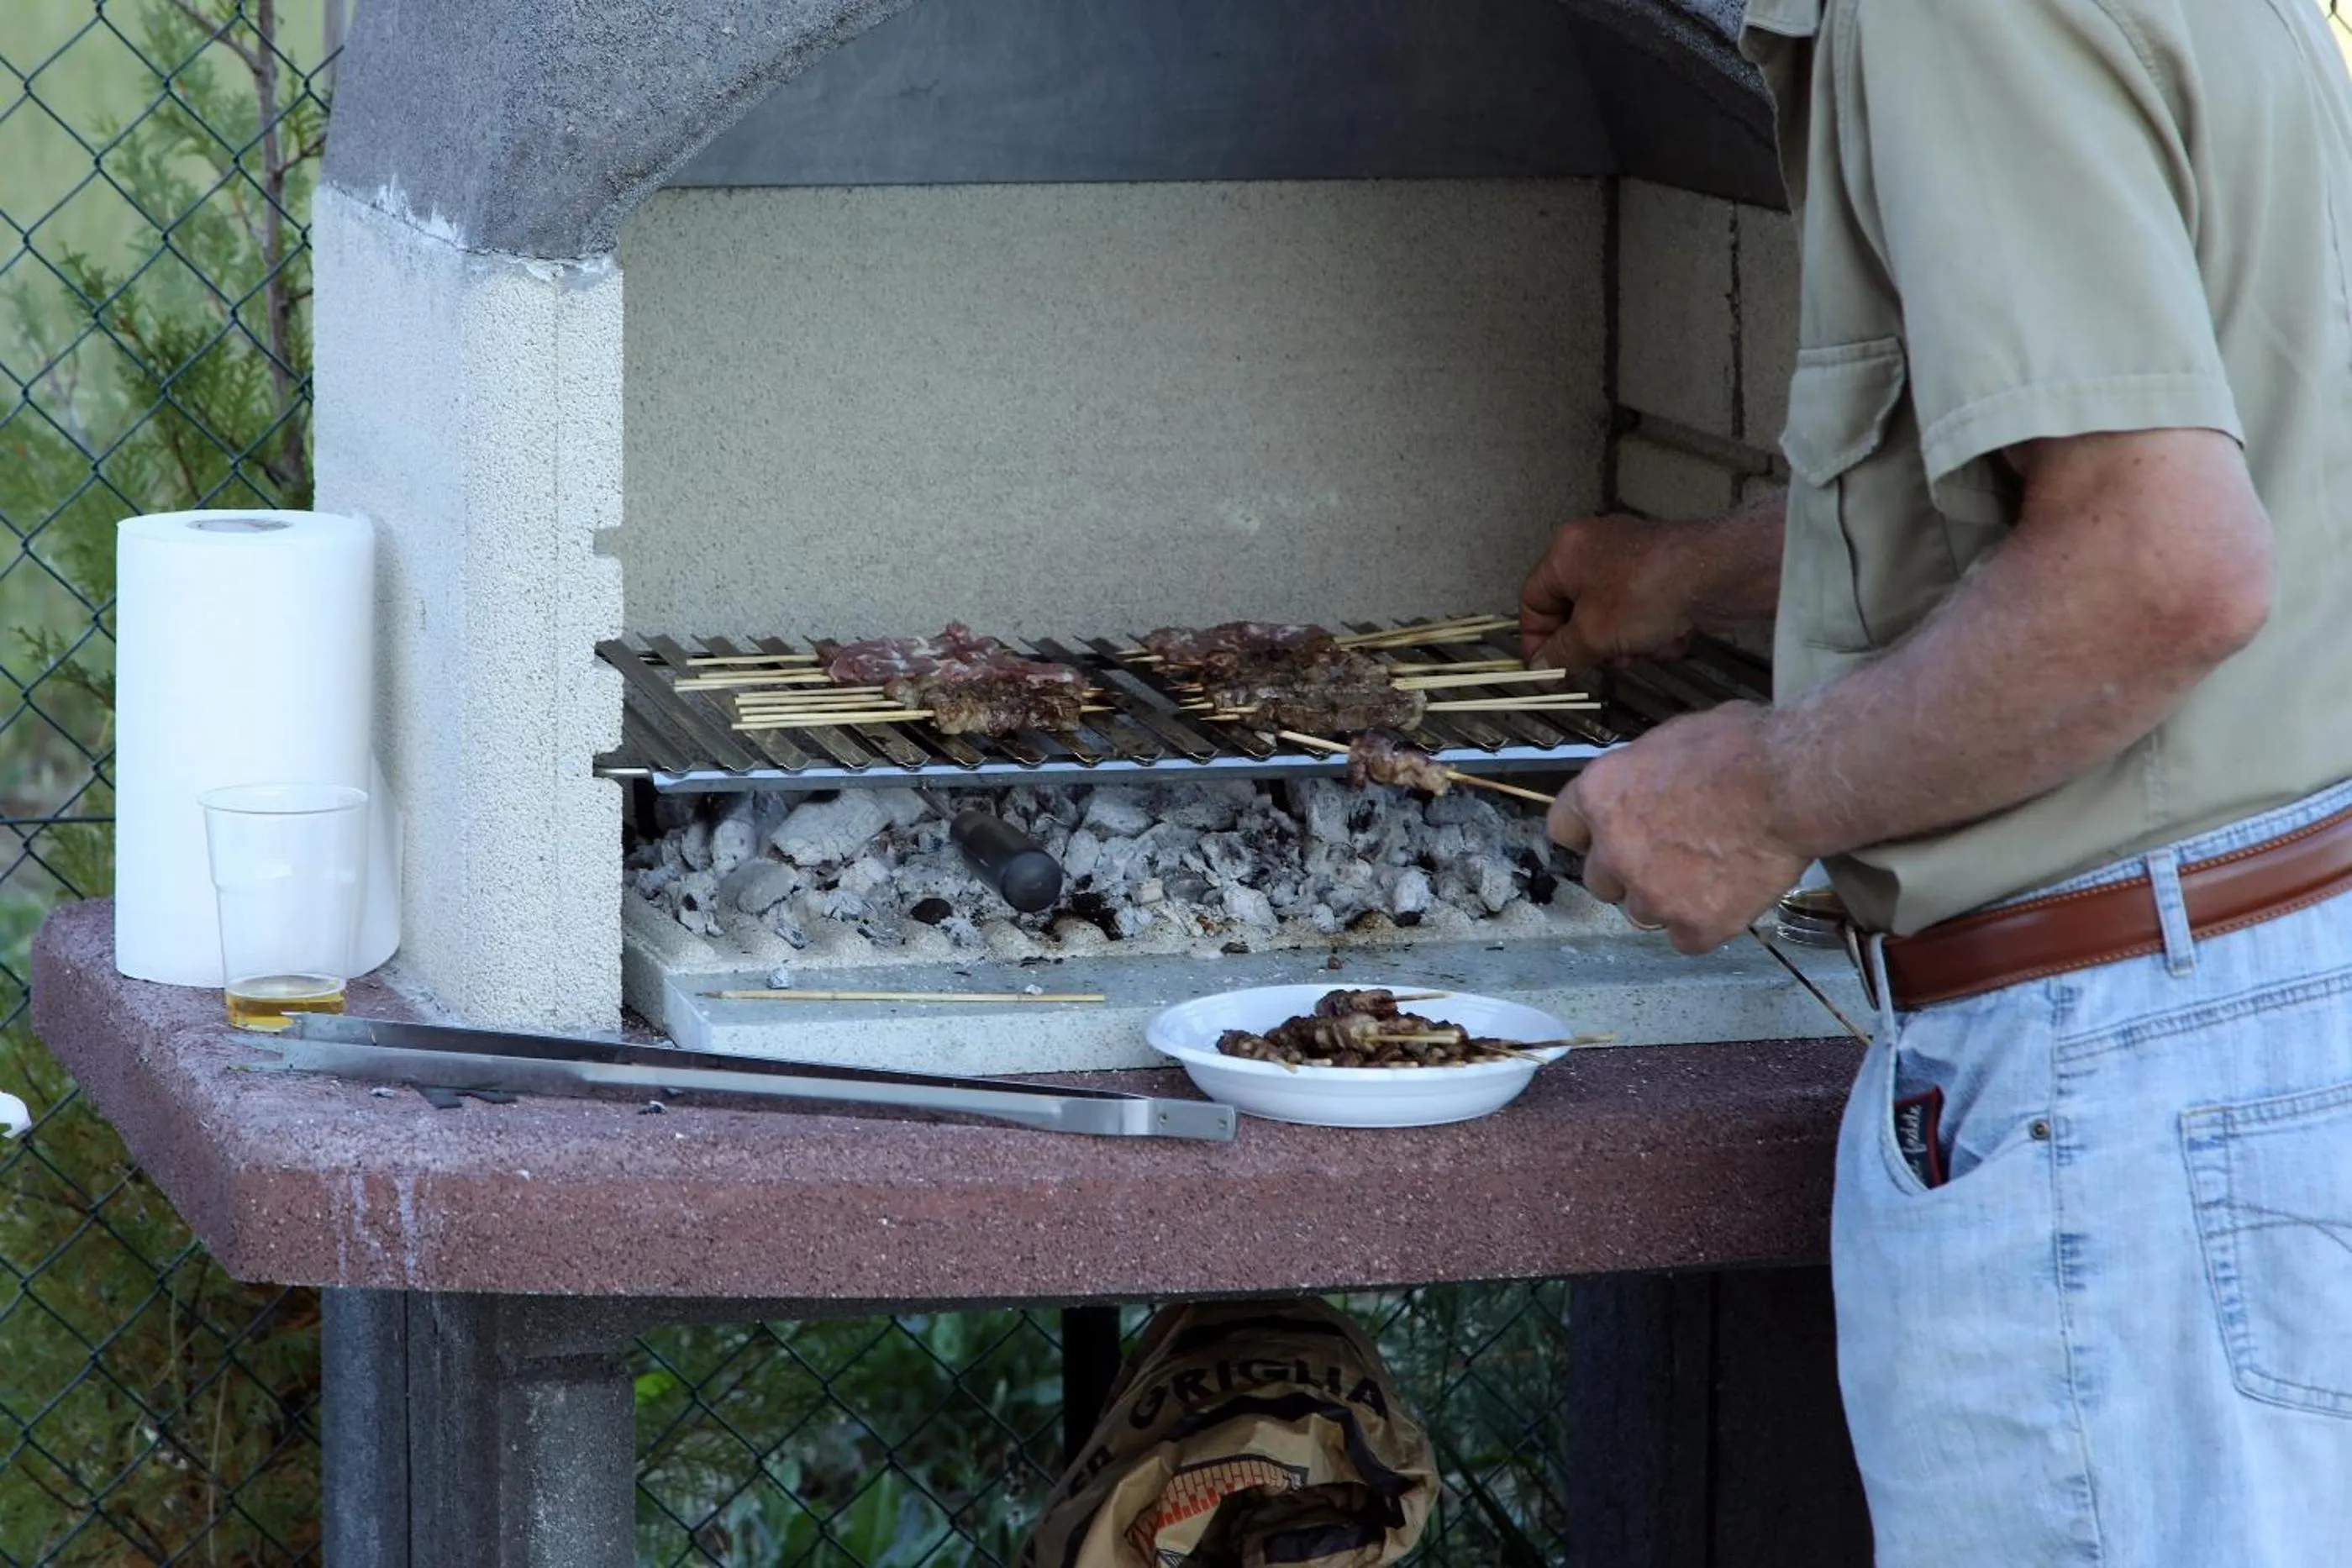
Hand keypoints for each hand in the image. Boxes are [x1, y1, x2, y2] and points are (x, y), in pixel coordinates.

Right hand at [1519, 515, 1702, 673]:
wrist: (1717, 574)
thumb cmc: (1646, 595)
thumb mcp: (1594, 634)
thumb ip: (1562, 655)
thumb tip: (1541, 669)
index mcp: (1565, 552)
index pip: (1531, 602)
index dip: (1537, 641)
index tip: (1549, 672)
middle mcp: (1593, 548)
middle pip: (1573, 611)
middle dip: (1591, 644)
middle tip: (1605, 663)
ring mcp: (1629, 557)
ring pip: (1609, 616)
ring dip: (1624, 642)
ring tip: (1644, 648)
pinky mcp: (1660, 571)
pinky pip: (1639, 610)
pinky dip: (1650, 629)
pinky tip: (1670, 635)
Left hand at [1546, 703, 1807, 953]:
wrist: (1793, 783)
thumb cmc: (1743, 747)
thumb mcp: (1674, 739)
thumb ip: (1645, 774)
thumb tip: (1651, 783)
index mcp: (1600, 794)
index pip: (1563, 829)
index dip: (1591, 834)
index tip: (1611, 836)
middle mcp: (1613, 849)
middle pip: (1600, 880)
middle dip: (1629, 872)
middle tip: (1672, 856)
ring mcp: (1651, 893)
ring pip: (1642, 912)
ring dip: (1668, 899)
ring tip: (1711, 873)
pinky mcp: (1693, 925)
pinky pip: (1686, 939)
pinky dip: (1706, 924)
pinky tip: (1730, 897)